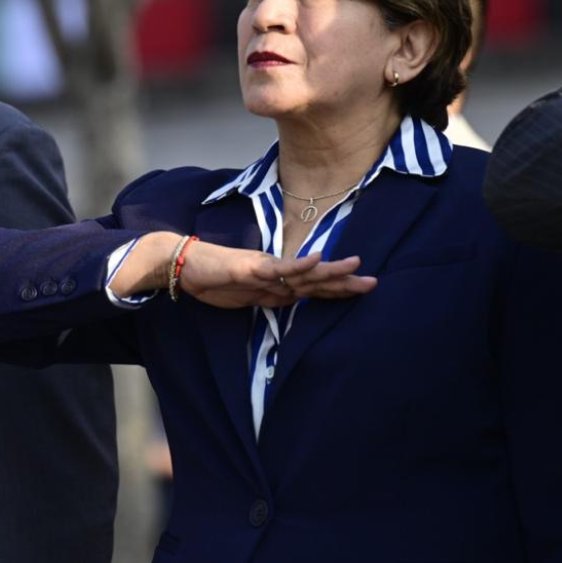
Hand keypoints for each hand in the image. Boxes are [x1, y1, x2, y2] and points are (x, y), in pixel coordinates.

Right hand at [179, 242, 375, 308]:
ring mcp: (265, 269)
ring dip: (329, 271)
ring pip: (303, 272)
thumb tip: (292, 303)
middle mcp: (276, 274)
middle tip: (374, 283)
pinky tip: (316, 259)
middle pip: (316, 280)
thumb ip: (272, 299)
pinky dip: (298, 264)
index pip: (313, 288)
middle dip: (344, 283)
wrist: (187, 267)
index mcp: (277, 283)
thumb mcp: (249, 297)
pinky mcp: (251, 268)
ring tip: (355, 266)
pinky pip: (279, 268)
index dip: (337, 290)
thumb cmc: (214, 280)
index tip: (362, 290)